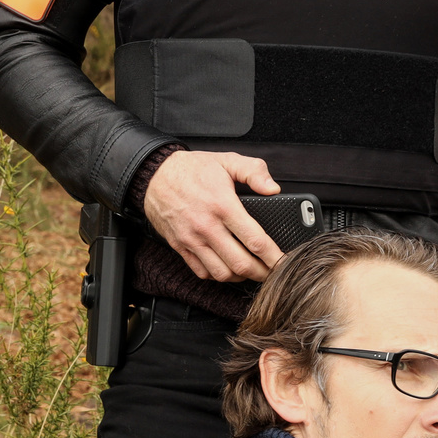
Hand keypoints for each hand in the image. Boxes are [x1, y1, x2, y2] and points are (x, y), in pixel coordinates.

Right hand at [142, 150, 283, 281]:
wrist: (154, 176)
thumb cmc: (191, 169)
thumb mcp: (227, 161)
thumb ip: (254, 171)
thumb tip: (273, 188)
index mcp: (223, 206)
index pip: (255, 240)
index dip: (274, 257)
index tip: (284, 262)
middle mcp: (207, 227)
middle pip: (241, 264)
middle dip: (262, 273)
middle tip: (273, 271)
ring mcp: (192, 240)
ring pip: (222, 273)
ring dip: (241, 277)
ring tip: (252, 270)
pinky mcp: (180, 247)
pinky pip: (202, 272)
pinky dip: (218, 276)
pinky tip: (228, 267)